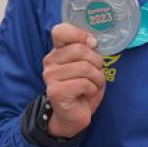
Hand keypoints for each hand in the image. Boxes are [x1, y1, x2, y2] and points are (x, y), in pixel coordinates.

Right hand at [43, 23, 105, 137]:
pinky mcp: (55, 91)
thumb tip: (93, 41)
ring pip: (85, 67)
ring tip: (93, 85)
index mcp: (58, 51)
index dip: (79, 34)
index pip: (60, 31)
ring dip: (97, 78)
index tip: (92, 43)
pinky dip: (92, 89)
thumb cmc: (84, 87)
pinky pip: (84, 83)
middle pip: (80, 49)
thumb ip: (88, 50)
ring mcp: (50, 76)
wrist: (74, 115)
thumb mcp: (89, 65)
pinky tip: (87, 93)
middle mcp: (50, 61)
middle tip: (96, 73)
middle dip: (97, 62)